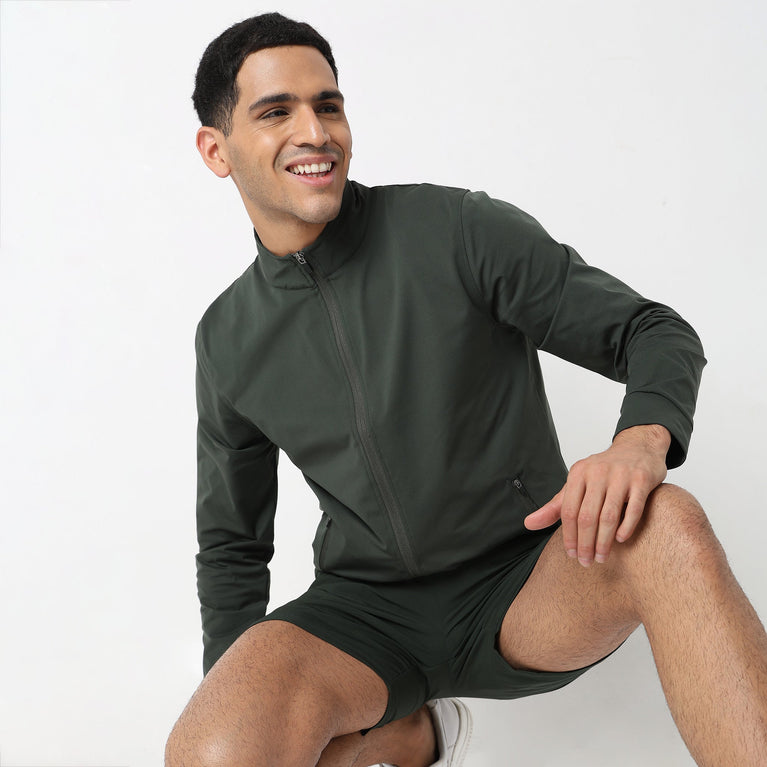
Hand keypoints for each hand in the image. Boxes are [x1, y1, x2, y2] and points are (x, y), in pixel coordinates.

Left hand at [524, 424, 670, 565]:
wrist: (638, 448)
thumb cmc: (604, 472)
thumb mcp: (577, 485)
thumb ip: (555, 506)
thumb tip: (528, 524)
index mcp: (578, 473)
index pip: (568, 511)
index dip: (569, 536)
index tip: (572, 555)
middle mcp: (598, 472)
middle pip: (587, 516)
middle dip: (585, 544)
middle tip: (587, 562)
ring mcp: (621, 475)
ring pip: (609, 516)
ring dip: (604, 541)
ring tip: (601, 557)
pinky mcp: (642, 480)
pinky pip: (633, 509)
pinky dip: (626, 527)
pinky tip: (621, 540)